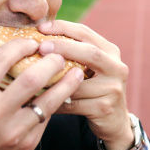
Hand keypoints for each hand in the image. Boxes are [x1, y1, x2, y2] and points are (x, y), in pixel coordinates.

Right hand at [0, 38, 83, 149]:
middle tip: (59, 55)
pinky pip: (47, 117)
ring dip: (67, 82)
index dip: (21, 45)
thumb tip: (14, 55)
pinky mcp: (28, 143)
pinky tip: (65, 93)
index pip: (1, 59)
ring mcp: (13, 130)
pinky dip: (57, 102)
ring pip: (49, 99)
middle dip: (51, 62)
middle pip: (31, 77)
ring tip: (76, 72)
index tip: (32, 42)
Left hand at [37, 20, 133, 149]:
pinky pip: (73, 104)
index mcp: (110, 52)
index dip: (63, 28)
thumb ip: (72, 53)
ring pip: (78, 83)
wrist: (114, 122)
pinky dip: (55, 101)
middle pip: (89, 52)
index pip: (86, 33)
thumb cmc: (93, 89)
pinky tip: (40, 100)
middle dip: (63, 47)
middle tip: (41, 46)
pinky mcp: (105, 108)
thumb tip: (36, 39)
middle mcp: (117, 68)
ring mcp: (113, 89)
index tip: (40, 28)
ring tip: (33, 77)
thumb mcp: (89, 67)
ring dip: (54, 80)